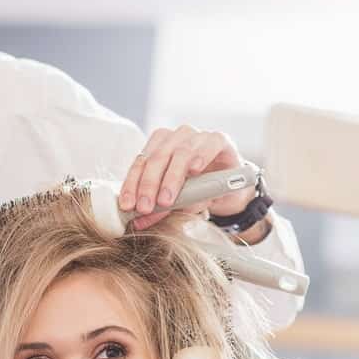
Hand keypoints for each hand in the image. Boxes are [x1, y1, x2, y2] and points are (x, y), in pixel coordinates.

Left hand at [119, 125, 256, 230]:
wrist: (231, 188)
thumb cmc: (199, 191)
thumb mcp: (177, 203)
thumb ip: (159, 209)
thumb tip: (138, 221)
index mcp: (158, 148)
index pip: (139, 164)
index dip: (131, 185)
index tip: (127, 205)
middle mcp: (175, 138)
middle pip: (156, 158)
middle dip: (148, 185)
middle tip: (145, 207)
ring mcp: (197, 136)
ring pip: (179, 152)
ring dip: (171, 178)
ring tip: (166, 198)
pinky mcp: (219, 139)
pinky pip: (208, 144)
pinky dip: (200, 157)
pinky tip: (193, 170)